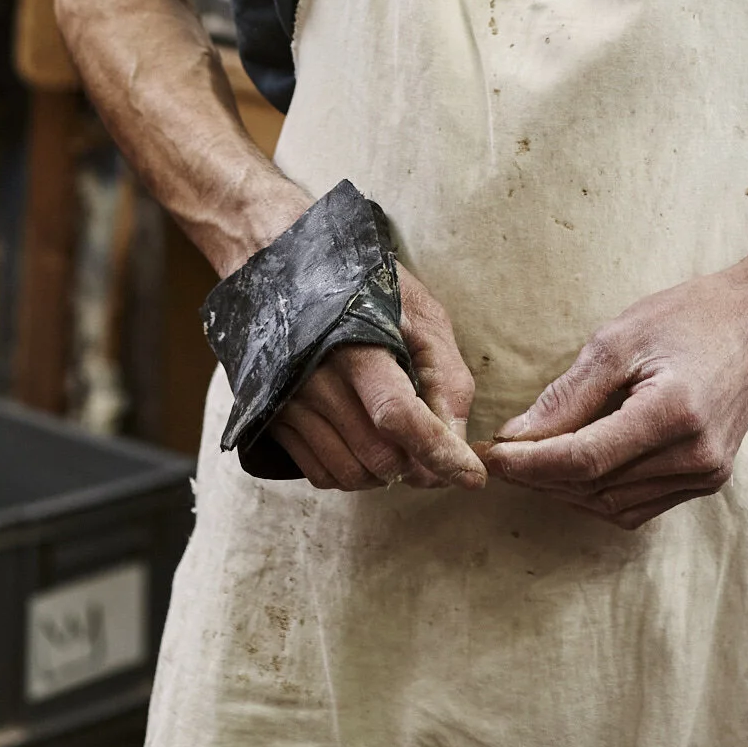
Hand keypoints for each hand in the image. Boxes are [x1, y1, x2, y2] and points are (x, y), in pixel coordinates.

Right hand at [270, 263, 486, 493]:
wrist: (284, 269)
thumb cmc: (364, 288)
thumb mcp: (419, 313)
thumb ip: (445, 373)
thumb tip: (456, 439)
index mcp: (356, 343)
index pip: (399, 415)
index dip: (439, 452)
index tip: (472, 477)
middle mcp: (316, 378)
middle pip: (379, 454)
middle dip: (416, 462)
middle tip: (429, 444)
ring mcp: (290, 402)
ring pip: (351, 473)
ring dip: (384, 473)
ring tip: (396, 440)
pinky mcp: (275, 419)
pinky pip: (321, 473)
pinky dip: (351, 473)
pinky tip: (363, 443)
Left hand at [480, 269, 747, 529]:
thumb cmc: (688, 317)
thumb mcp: (618, 339)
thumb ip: (567, 395)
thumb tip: (516, 436)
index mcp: (674, 412)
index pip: (585, 459)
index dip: (530, 463)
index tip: (491, 454)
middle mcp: (696, 454)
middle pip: (596, 486)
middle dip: (540, 476)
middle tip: (499, 456)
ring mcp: (707, 474)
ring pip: (613, 505)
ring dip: (566, 490)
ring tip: (530, 462)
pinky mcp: (708, 480)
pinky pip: (639, 505)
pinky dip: (599, 493)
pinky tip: (574, 469)